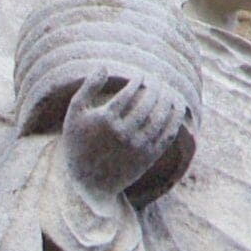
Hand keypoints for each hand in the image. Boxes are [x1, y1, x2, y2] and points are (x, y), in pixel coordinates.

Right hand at [66, 69, 193, 201]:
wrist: (90, 183)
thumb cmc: (79, 144)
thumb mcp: (74, 114)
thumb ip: (87, 87)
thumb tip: (103, 66)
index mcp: (105, 120)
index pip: (129, 93)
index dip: (138, 81)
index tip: (142, 76)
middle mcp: (123, 133)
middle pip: (147, 103)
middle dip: (155, 88)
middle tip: (158, 80)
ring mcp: (137, 146)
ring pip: (160, 117)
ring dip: (167, 100)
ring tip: (168, 91)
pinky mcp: (148, 157)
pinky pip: (167, 134)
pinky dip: (174, 119)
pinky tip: (176, 107)